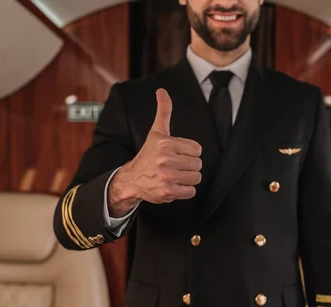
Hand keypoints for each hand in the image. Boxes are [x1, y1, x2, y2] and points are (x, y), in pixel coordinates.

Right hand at [108, 89, 202, 216]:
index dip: (189, 153)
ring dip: (188, 179)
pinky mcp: (168, 192)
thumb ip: (163, 111)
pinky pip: (191, 192)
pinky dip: (185, 191)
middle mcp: (165, 159)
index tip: (177, 154)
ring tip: (175, 176)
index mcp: (165, 143)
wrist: (132, 179)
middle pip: (198, 164)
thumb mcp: (156, 132)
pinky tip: (173, 185)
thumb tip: (162, 90)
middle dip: (189, 167)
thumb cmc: (148, 155)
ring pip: (196, 178)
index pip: (197, 149)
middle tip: (175, 166)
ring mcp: (166, 177)